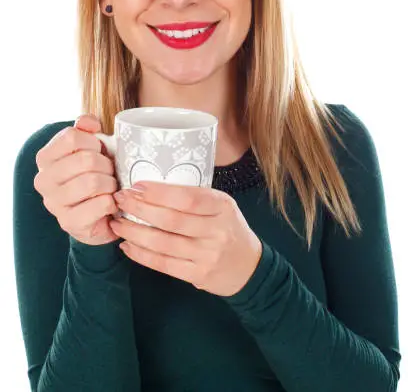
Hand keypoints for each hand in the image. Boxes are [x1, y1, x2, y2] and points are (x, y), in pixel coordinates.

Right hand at [34, 114, 119, 244]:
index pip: (71, 136)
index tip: (99, 151)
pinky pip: (101, 204)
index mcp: (45, 157)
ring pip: (93, 182)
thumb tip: (90, 123)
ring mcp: (54, 203)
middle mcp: (43, 180)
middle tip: (110, 172)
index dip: (93, 142)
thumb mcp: (91, 147)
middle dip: (106, 164)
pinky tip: (110, 203)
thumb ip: (87, 128)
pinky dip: (112, 202)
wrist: (96, 216)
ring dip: (110, 184)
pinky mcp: (69, 223)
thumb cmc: (94, 175)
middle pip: (86, 159)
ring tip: (110, 187)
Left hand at [109, 182, 262, 296]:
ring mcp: (208, 255)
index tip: (135, 186)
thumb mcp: (220, 206)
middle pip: (171, 220)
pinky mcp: (198, 275)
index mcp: (222, 206)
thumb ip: (194, 197)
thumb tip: (150, 188)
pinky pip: (163, 264)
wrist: (248, 266)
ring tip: (117, 223)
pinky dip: (141, 254)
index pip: (187, 197)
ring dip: (134, 232)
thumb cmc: (227, 228)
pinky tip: (127, 245)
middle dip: (139, 209)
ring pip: (163, 243)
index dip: (158, 192)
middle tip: (120, 200)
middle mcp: (216, 230)